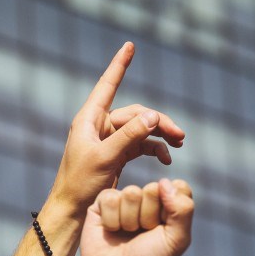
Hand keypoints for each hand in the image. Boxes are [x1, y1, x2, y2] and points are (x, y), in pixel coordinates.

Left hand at [49, 42, 185, 216]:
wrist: (73, 210)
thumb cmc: (81, 183)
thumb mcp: (106, 158)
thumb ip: (130, 136)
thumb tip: (153, 115)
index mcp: (89, 119)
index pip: (107, 84)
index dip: (120, 65)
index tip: (129, 45)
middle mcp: (99, 125)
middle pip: (135, 113)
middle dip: (158, 121)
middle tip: (180, 136)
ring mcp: (109, 140)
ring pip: (140, 128)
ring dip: (160, 134)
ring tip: (180, 144)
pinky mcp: (116, 154)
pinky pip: (140, 144)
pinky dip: (154, 148)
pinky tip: (166, 158)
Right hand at [81, 179, 193, 255]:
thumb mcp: (176, 240)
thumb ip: (183, 209)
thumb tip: (165, 182)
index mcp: (168, 206)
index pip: (177, 187)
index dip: (172, 208)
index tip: (164, 229)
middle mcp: (145, 201)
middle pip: (153, 189)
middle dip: (148, 216)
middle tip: (142, 234)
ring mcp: (123, 201)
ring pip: (130, 193)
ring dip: (129, 220)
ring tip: (125, 234)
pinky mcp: (101, 204)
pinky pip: (109, 197)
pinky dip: (111, 219)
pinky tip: (110, 230)